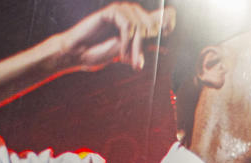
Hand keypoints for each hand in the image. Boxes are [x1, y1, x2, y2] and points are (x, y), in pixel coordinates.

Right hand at [55, 3, 175, 71]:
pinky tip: (119, 54)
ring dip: (136, 48)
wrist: (80, 52)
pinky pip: (128, 26)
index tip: (167, 37)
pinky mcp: (113, 11)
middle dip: (145, 48)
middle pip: (152, 26)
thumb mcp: (130, 50)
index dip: (169, 24)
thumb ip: (145, 45)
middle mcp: (133, 12)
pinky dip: (126, 43)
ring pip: (140, 28)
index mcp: (140, 20)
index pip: (164, 15)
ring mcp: (123, 10)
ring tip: (129, 61)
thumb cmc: (103, 51)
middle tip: (137, 64)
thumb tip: (166, 47)